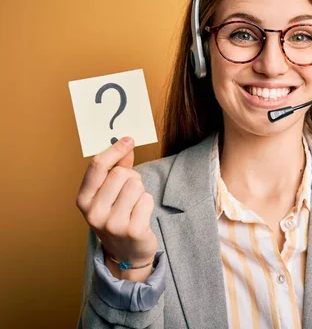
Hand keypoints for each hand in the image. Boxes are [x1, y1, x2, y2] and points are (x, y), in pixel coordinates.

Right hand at [76, 137, 157, 276]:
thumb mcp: (110, 194)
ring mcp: (112, 224)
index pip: (97, 166)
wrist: (126, 253)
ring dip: (140, 191)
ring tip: (134, 204)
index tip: (129, 140)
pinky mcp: (132, 230)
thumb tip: (126, 144)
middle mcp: (94, 213)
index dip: (115, 150)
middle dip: (131, 177)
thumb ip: (117, 168)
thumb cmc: (117, 216)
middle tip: (130, 191)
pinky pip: (147, 200)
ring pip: (136, 185)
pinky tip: (141, 215)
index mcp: (83, 200)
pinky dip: (147, 203)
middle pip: (120, 174)